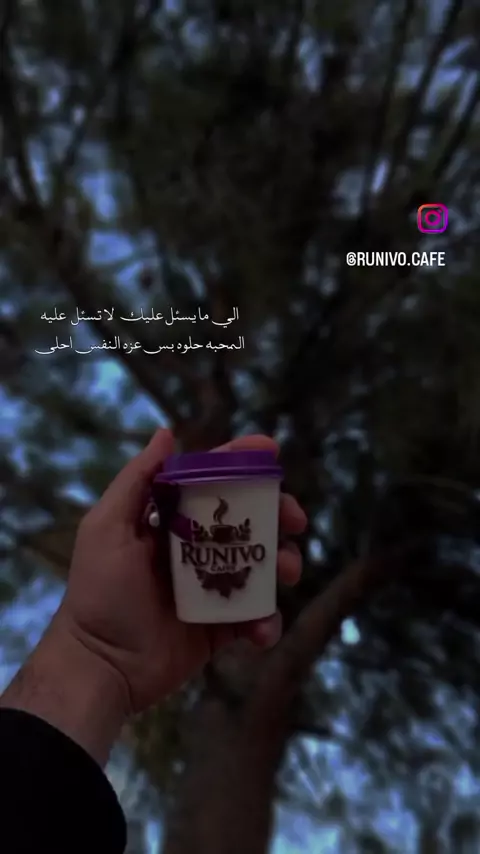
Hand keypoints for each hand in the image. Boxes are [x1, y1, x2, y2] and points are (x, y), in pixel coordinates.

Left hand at [59, 431, 306, 713]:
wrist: (100, 666)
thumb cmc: (100, 593)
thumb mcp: (106, 528)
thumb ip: (136, 481)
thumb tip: (167, 433)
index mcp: (169, 521)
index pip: (210, 483)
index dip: (241, 464)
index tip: (271, 450)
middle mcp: (194, 550)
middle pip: (247, 522)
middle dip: (277, 516)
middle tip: (294, 520)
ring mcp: (211, 589)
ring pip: (260, 567)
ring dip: (282, 564)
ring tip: (288, 572)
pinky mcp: (220, 628)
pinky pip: (255, 617)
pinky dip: (266, 621)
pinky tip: (260, 629)